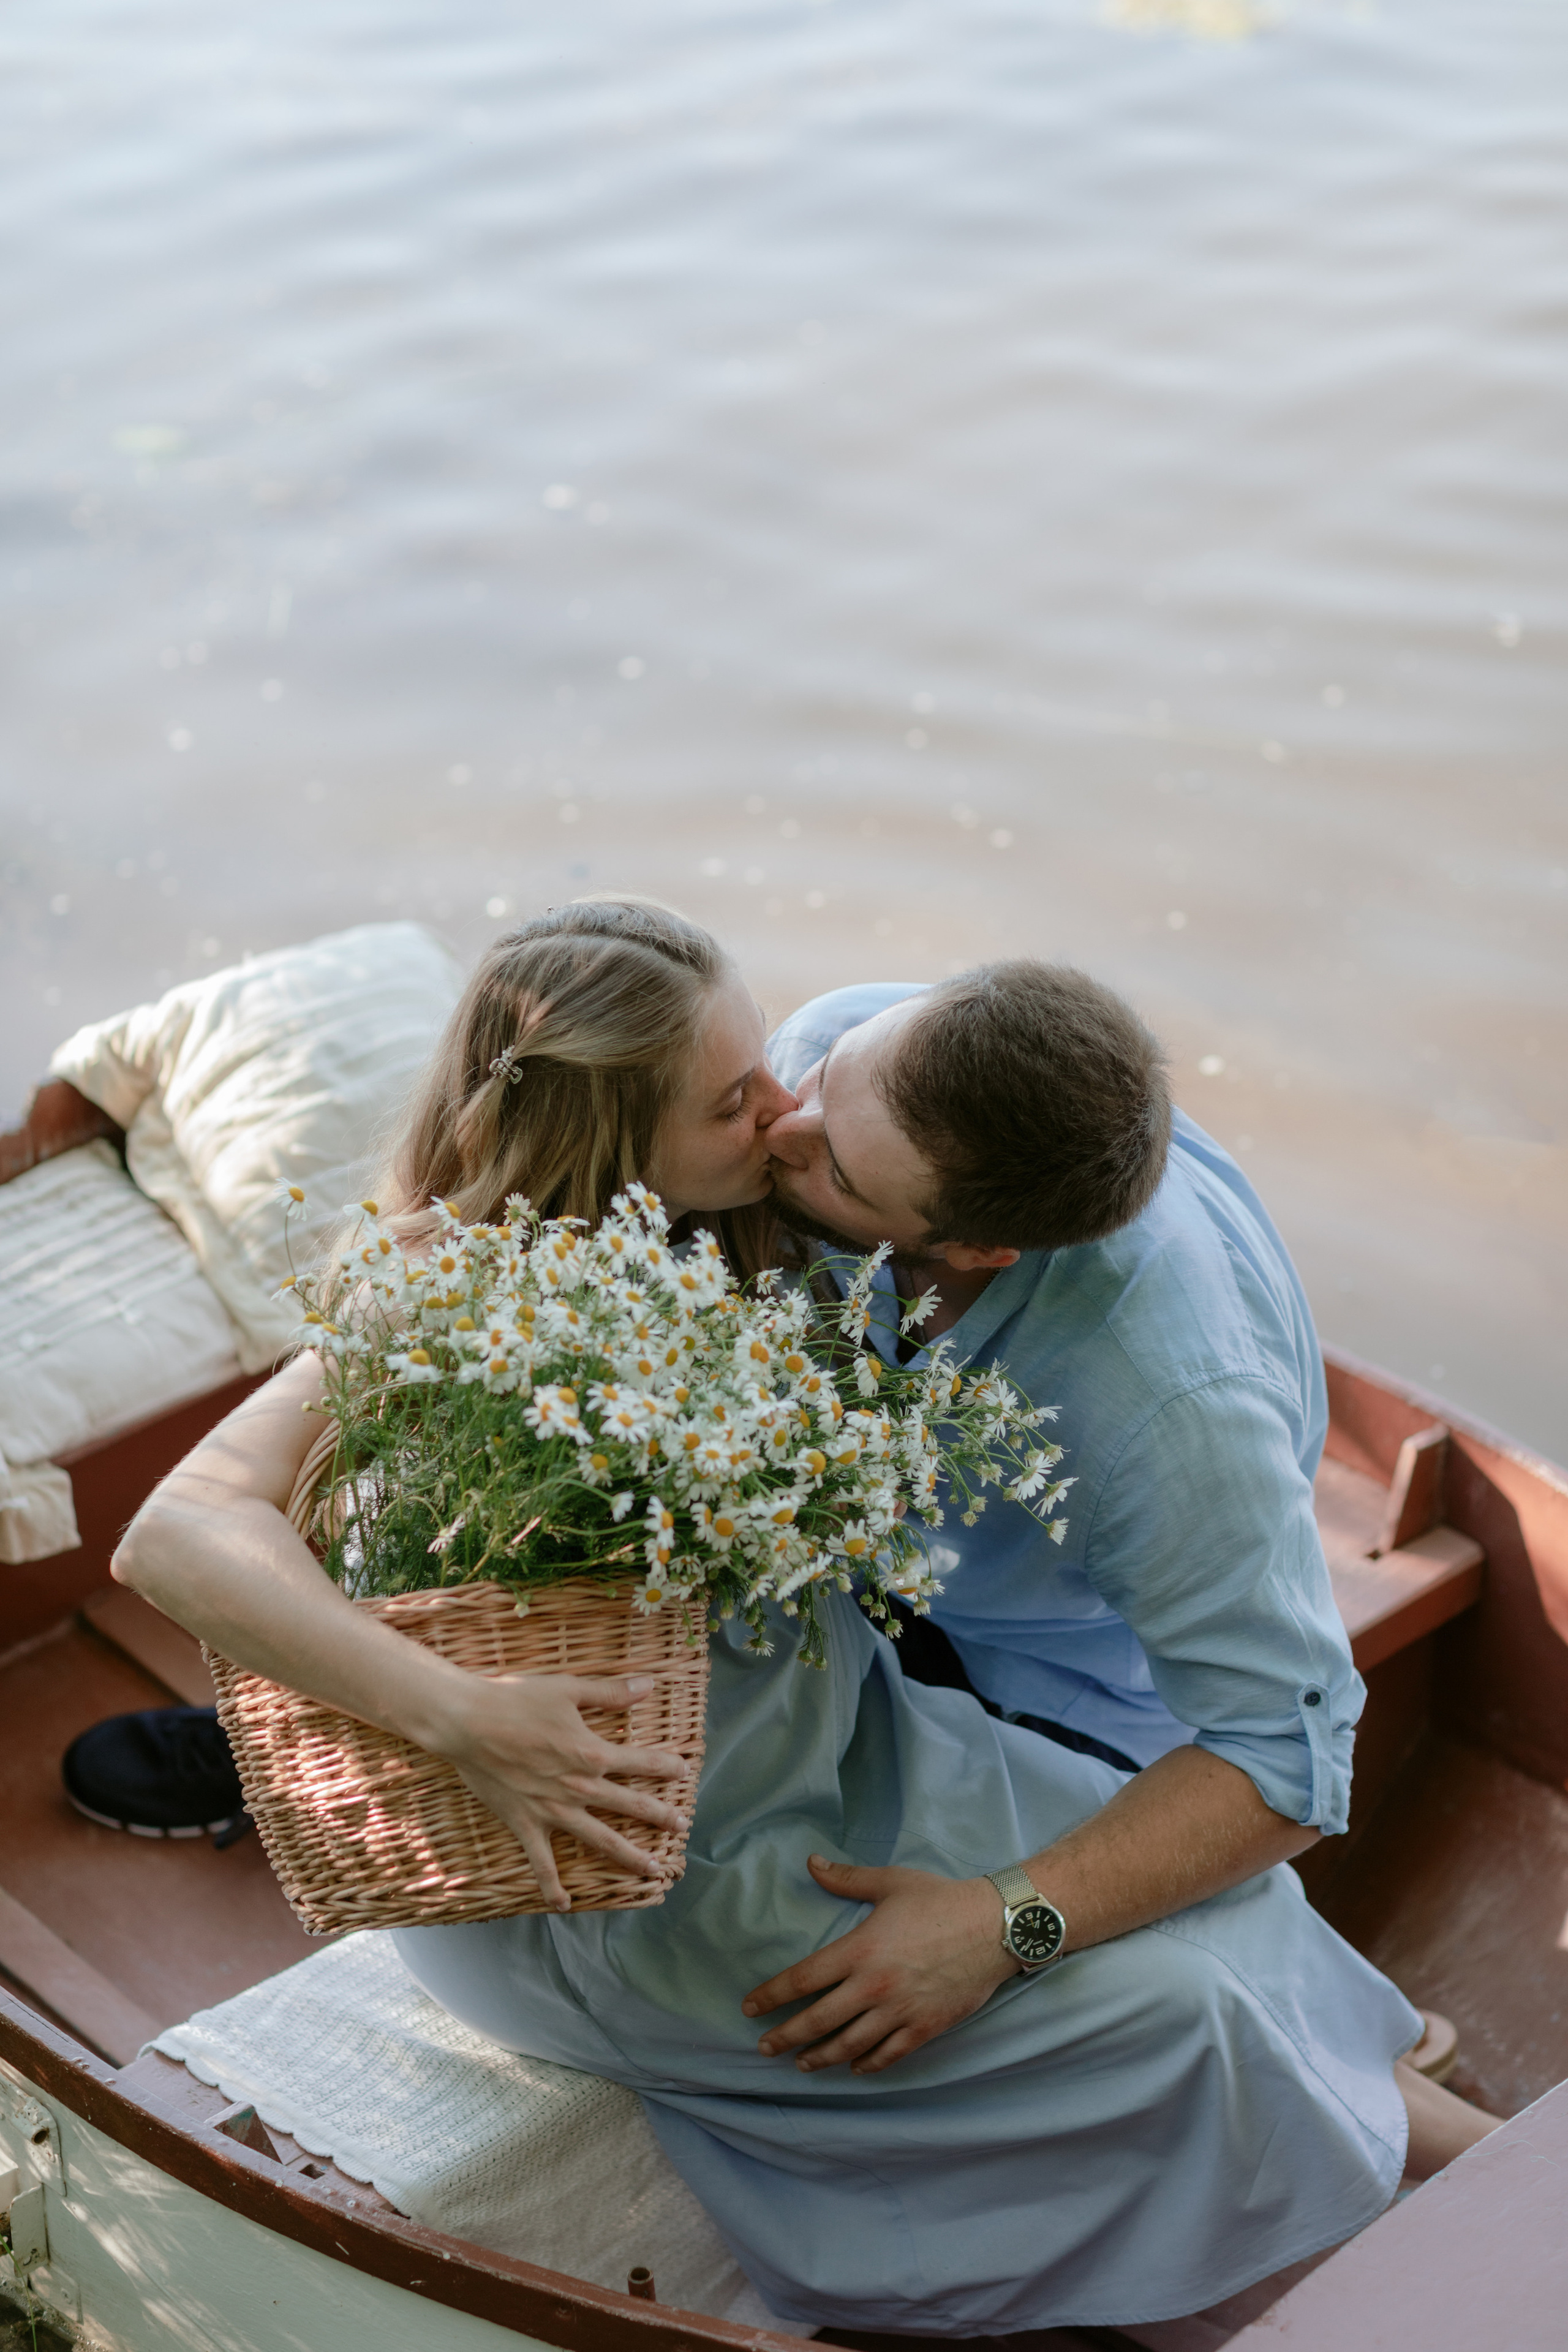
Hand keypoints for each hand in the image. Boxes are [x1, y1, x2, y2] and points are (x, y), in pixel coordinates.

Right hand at [436, 1670, 693, 1911]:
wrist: (466, 1722)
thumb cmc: (516, 1699)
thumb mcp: (568, 1689)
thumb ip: (610, 1692)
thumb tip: (649, 1684)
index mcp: (592, 1753)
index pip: (641, 1763)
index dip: (666, 1766)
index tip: (684, 1771)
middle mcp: (579, 1787)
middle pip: (630, 1805)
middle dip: (660, 1816)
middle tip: (684, 1826)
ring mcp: (553, 1810)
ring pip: (600, 1839)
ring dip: (629, 1856)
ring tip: (653, 1870)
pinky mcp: (525, 1823)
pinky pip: (542, 1862)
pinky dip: (552, 1886)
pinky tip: (564, 1905)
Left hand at [741, 1855, 1016, 2074]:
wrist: (995, 1927)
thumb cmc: (941, 1900)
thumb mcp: (891, 1882)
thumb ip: (847, 1879)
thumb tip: (812, 1863)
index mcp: (860, 1950)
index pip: (801, 1980)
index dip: (770, 1996)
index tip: (750, 2008)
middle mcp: (873, 1987)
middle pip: (817, 2021)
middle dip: (785, 2037)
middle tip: (765, 2047)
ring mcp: (899, 2012)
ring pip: (849, 2046)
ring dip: (819, 2058)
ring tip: (801, 2063)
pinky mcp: (924, 2028)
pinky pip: (888, 2055)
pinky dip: (867, 2064)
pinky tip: (854, 2067)